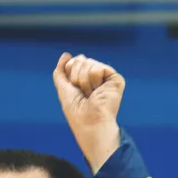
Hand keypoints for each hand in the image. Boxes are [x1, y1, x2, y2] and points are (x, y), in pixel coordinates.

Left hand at [53, 53, 123, 170]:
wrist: (89, 122)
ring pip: (88, 62)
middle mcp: (97, 77)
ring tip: (91, 95)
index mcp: (85, 79)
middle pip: (80, 60)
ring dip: (84, 81)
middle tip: (84, 93)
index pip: (74, 62)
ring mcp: (106, 78)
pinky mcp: (116, 79)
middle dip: (76, 76)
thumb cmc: (77, 112)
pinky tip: (99, 92)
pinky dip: (94, 81)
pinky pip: (98, 68)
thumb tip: (65, 54)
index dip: (70, 72)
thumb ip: (61, 72)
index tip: (74, 88)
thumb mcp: (64, 89)